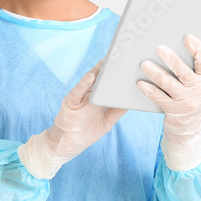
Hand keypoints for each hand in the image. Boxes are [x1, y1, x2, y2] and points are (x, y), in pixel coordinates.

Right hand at [18, 59, 127, 178]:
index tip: (127, 64)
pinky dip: (84, 83)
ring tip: (106, 61)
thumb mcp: (108, 121)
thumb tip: (131, 101)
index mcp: (98, 98)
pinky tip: (91, 76)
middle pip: (100, 79)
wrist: (69, 144)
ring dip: (97, 71)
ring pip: (89, 82)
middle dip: (108, 69)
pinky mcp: (71, 102)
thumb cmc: (87, 132)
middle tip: (119, 57)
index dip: (116, 74)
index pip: (108, 83)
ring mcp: (80, 97)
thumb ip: (117, 111)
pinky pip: (78, 91)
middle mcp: (89, 95)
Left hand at [136, 35, 200, 170]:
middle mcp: (198, 90)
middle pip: (184, 72)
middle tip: (159, 48)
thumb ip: (185, 67)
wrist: (187, 124)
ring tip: (144, 64)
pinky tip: (140, 83)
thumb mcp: (192, 82)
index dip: (197, 49)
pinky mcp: (173, 111)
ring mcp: (186, 102)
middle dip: (172, 60)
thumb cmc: (186, 94)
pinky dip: (149, 90)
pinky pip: (159, 98)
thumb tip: (166, 46)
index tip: (188, 37)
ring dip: (156, 73)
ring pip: (169, 84)